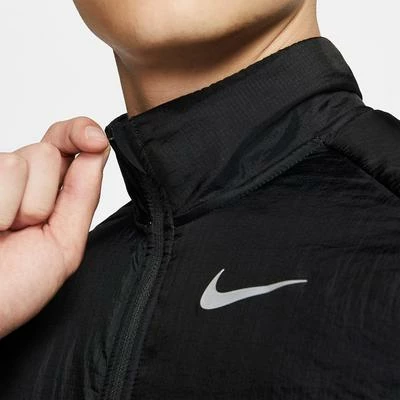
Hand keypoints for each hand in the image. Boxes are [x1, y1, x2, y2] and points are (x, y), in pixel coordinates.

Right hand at [0, 117, 110, 338]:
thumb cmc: (15, 287)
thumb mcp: (65, 243)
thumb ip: (82, 196)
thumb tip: (98, 152)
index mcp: (45, 191)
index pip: (64, 142)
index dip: (81, 132)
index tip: (96, 140)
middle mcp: (16, 179)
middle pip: (47, 151)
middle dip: (46, 195)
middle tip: (25, 229)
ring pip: (21, 160)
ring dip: (22, 206)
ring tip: (4, 233)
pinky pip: (3, 170)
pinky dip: (2, 209)